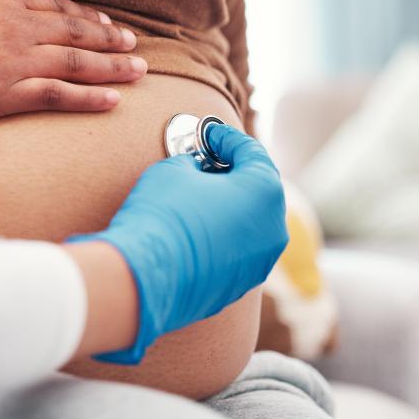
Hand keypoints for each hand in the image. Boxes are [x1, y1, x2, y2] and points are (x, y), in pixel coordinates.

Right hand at [0, 0, 146, 126]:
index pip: (53, 5)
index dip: (83, 16)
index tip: (102, 23)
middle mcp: (12, 24)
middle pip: (74, 31)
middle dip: (108, 39)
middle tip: (133, 46)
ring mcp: (11, 60)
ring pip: (76, 62)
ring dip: (111, 67)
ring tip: (138, 72)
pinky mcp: (3, 95)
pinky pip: (58, 95)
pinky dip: (89, 98)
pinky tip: (111, 101)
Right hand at [68, 125, 287, 363]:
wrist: (144, 278)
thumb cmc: (161, 216)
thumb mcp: (174, 169)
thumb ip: (195, 163)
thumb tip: (196, 170)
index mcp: (264, 191)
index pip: (251, 152)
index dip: (225, 138)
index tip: (208, 133)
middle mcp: (274, 228)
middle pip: (257, 189)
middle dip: (232, 173)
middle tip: (206, 161)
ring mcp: (260, 261)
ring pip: (249, 223)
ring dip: (227, 207)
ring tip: (197, 197)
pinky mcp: (239, 285)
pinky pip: (234, 250)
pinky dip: (220, 235)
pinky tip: (193, 229)